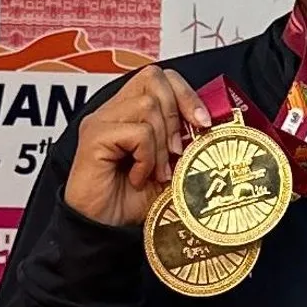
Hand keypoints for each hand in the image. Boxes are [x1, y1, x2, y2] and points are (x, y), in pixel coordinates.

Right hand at [64, 66, 211, 226]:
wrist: (105, 230)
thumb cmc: (133, 199)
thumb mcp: (172, 165)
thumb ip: (186, 140)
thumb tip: (213, 126)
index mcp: (130, 110)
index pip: (161, 77)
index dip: (186, 93)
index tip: (203, 122)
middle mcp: (113, 110)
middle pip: (154, 80)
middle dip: (176, 117)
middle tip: (176, 152)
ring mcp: (101, 121)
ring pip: (148, 106)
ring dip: (161, 144)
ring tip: (156, 170)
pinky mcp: (94, 138)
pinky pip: (137, 132)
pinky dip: (146, 157)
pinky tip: (137, 176)